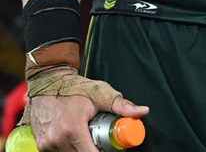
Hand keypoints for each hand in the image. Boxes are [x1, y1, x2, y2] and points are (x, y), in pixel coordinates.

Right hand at [27, 87, 147, 151]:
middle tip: (100, 140)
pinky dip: (69, 149)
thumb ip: (122, 106)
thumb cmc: (76, 87)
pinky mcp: (41, 145)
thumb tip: (143, 111)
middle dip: (92, 150)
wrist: (49, 81)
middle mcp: (57, 141)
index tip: (108, 147)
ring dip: (80, 149)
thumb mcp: (101, 93)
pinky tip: (76, 138)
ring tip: (87, 136)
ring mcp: (47, 145)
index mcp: (73, 130)